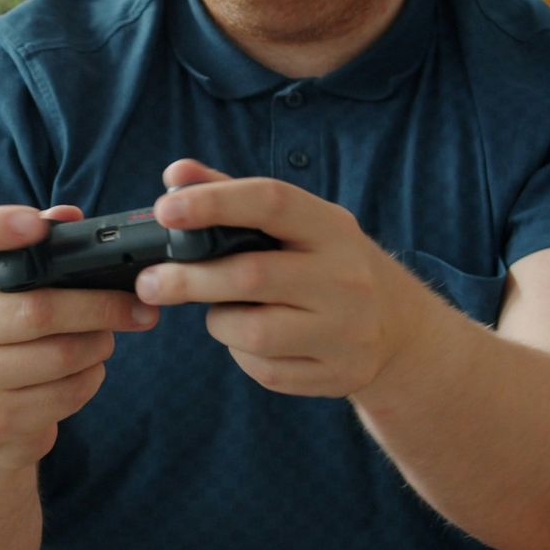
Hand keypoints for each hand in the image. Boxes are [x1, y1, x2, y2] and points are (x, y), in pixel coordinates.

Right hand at [0, 203, 157, 474]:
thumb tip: (70, 216)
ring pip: (62, 355)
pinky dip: (90, 379)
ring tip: (104, 339)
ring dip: (100, 345)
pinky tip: (84, 372)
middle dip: (101, 306)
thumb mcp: (12, 296)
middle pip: (39, 310)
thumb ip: (41, 252)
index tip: (37, 224)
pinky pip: (67, 393)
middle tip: (141, 306)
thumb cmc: (11, 342)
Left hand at [135, 159, 430, 398]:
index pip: (271, 202)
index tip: (165, 210)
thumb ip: (234, 195)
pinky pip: (265, 370)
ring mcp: (346, 331)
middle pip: (251, 275)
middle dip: (189, 279)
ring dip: (219, 320)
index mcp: (332, 227)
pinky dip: (242, 354)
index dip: (214, 203)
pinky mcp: (337, 374)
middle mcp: (345, 277)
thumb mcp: (298, 223)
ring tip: (221, 310)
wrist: (400, 329)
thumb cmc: (328, 263)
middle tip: (149, 282)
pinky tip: (250, 339)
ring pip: (253, 331)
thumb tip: (175, 174)